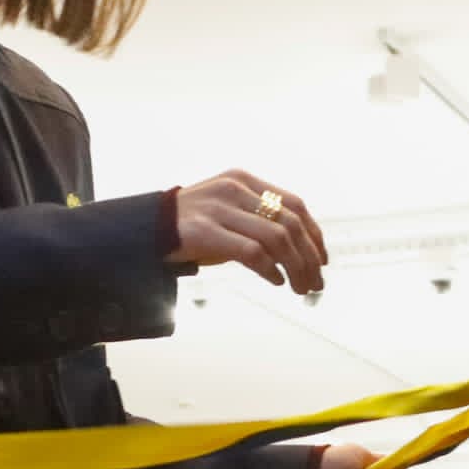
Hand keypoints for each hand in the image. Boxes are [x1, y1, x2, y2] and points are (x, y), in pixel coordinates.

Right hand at [171, 172, 329, 296]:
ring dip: (295, 268)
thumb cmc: (192, 225)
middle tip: (316, 282)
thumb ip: (259, 220)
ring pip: (276, 238)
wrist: (145, 230)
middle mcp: (234, 189)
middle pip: (291, 223)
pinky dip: (270, 270)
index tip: (323, 259)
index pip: (295, 204)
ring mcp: (218, 209)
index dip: (315, 234)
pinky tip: (276, 281)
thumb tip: (300, 250)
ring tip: (300, 288)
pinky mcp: (204, 232)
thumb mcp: (229, 211)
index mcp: (243, 180)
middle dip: (309, 257)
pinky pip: (251, 252)